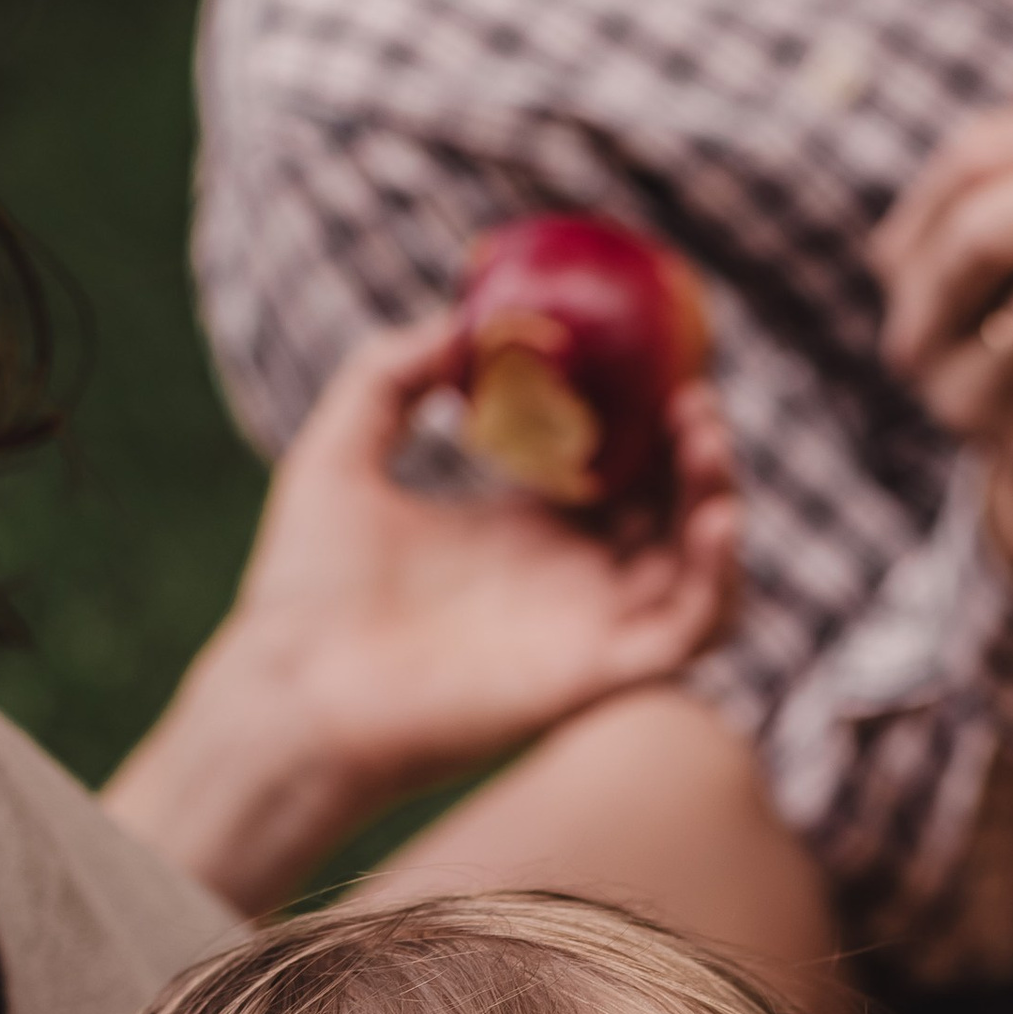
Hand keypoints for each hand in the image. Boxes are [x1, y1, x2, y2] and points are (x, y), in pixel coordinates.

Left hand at [105, 308, 738, 911]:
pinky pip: (691, 630)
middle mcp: (568, 582)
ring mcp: (588, 629)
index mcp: (522, 534)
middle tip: (690, 394)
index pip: (615, 473)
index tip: (652, 361)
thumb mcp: (340, 451)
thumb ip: (391, 374)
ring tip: (705, 439)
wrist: (294, 692)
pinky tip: (712, 518)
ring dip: (716, 500)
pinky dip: (718, 577)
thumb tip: (458, 321)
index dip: (644, 420)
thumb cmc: (306, 591)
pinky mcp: (598, 673)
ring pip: (695, 567)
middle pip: (668, 511)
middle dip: (693, 451)